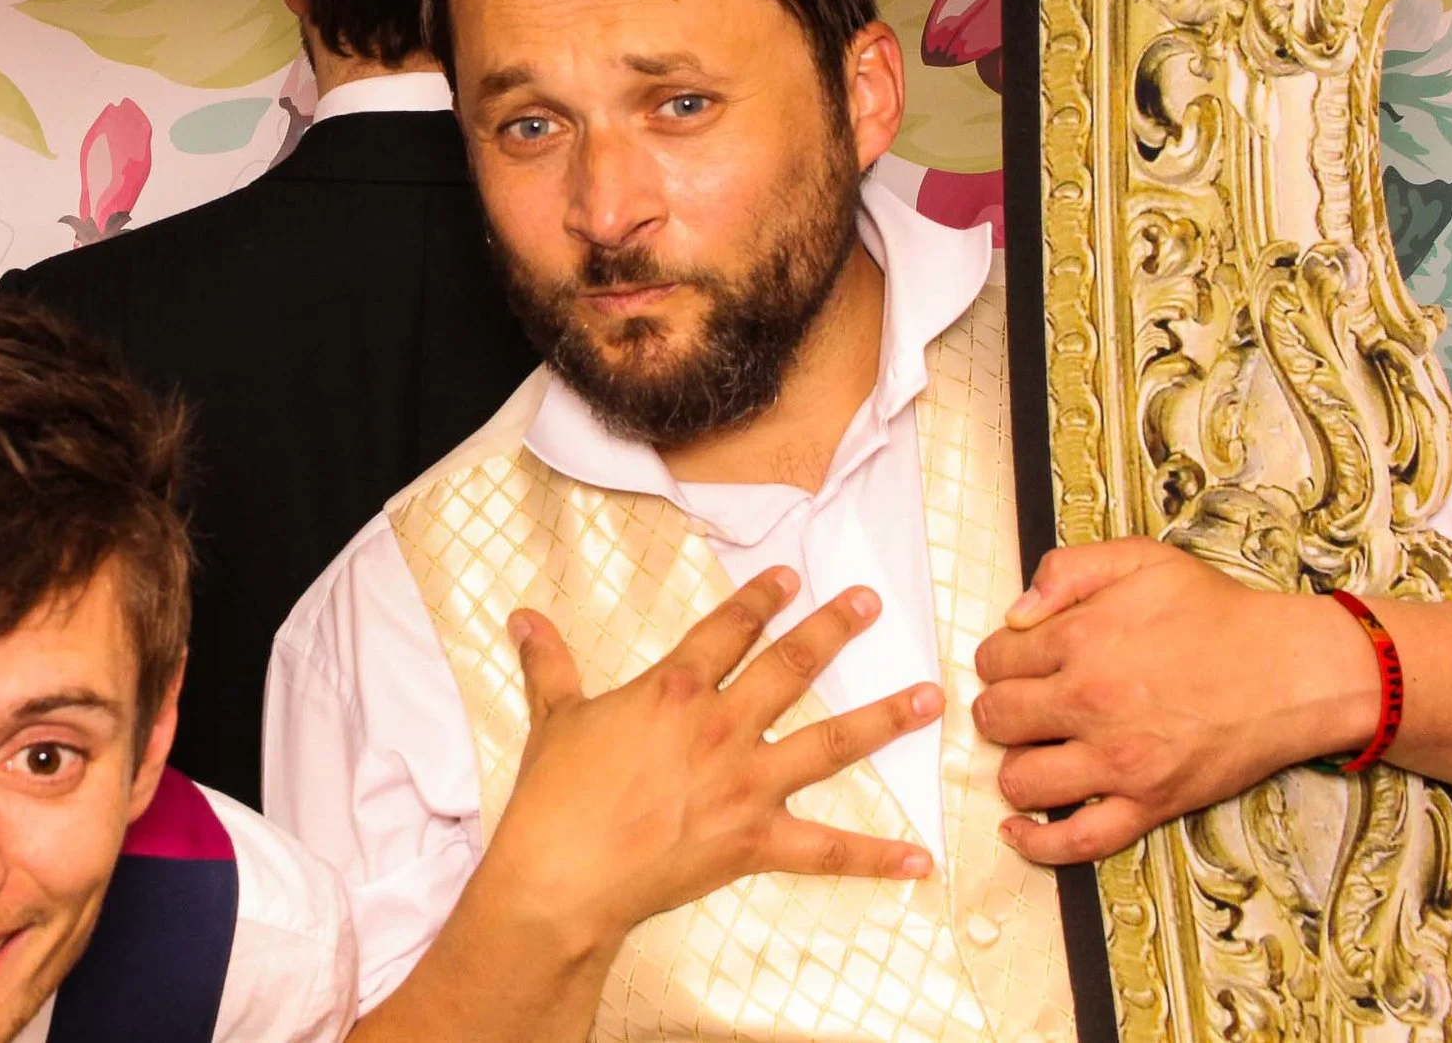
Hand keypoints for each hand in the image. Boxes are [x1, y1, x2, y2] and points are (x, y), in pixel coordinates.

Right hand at [484, 567, 943, 947]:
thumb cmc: (555, 797)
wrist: (564, 874)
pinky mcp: (755, 840)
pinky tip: (918, 858)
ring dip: (883, 718)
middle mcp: (722, 727)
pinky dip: (874, 857)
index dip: (760, 598)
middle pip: (791, 667)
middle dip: (833, 630)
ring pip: (830, 744)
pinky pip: (826, 850)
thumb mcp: (553, 717)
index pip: (728, 630)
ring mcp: (746, 784)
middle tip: (870, 604)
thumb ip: (549, 664)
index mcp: (675, 689)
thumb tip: (523, 619)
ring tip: (928, 698)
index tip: (789, 576)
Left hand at [972, 539, 1374, 864]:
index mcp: (1081, 639)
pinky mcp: (1149, 803)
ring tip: (1037, 752)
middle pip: (996, 718)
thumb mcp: (1140, 559)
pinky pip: (1077, 840)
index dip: (1001, 660)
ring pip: (1019, 780)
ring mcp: (1118, 760)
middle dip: (1001, 710)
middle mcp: (1090, 701)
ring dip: (1016, 767)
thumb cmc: (1219, 613)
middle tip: (1025, 706)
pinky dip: (1037, 842)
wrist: (1293, 671)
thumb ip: (1066, 570)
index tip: (1018, 664)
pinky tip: (1018, 829)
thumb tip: (1014, 615)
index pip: (994, 660)